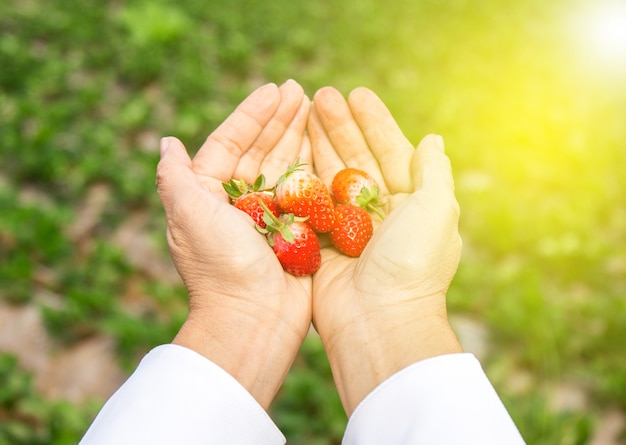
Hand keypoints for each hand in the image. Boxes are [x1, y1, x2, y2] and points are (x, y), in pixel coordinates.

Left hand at [156, 80, 312, 408]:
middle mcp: (238, 204)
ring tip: (317, 108)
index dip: (252, 114)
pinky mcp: (296, 233)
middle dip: (280, 120)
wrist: (254, 319)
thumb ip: (175, 176)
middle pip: (261, 150)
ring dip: (299, 138)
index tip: (275, 89)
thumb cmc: (220, 266)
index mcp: (209, 195)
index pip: (231, 142)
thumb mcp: (188, 215)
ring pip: (285, 168)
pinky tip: (329, 147)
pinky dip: (316, 169)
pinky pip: (307, 193)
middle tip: (302, 91)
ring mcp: (270, 218)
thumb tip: (167, 141)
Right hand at [308, 86, 462, 414]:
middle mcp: (380, 214)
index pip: (392, 152)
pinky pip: (310, 202)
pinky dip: (302, 176)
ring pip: (331, 176)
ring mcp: (349, 229)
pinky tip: (292, 149)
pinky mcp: (322, 243)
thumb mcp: (435, 211)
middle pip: (357, 159)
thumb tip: (432, 139)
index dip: (375, 122)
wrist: (377, 322)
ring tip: (304, 110)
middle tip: (321, 94)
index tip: (357, 93)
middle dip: (341, 126)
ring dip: (320, 143)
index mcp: (412, 204)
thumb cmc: (412, 264)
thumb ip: (433, 172)